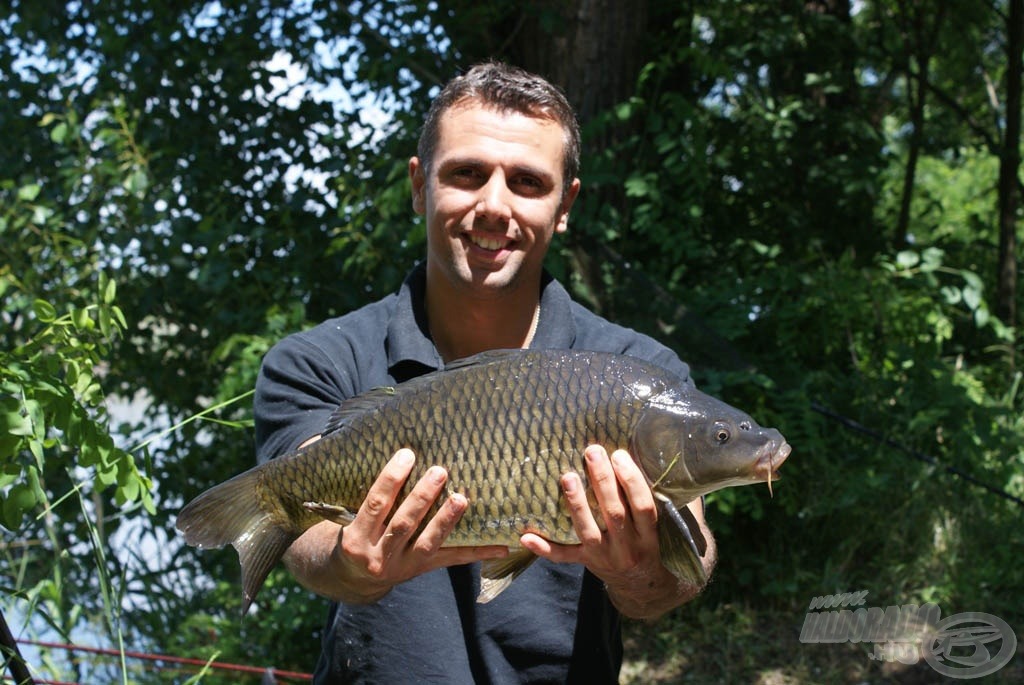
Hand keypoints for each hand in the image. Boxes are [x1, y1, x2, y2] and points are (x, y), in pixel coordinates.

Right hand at [286, 448, 506, 603]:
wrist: (352, 576)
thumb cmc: (352, 529)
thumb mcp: (341, 513)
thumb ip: (347, 484)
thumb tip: (340, 443)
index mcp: (354, 538)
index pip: (374, 505)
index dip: (390, 480)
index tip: (407, 454)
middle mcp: (377, 557)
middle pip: (402, 524)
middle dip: (421, 497)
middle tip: (441, 470)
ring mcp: (402, 567)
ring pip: (428, 543)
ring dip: (446, 521)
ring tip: (462, 499)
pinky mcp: (422, 571)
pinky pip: (451, 561)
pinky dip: (477, 553)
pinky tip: (501, 546)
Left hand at [520, 445, 708, 617]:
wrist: (652, 586)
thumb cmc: (664, 541)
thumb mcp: (679, 523)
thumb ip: (677, 496)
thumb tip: (676, 453)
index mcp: (653, 537)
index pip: (644, 506)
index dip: (632, 481)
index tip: (620, 455)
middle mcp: (630, 549)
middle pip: (614, 514)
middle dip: (602, 481)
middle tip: (591, 452)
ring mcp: (606, 558)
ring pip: (588, 531)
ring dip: (576, 504)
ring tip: (566, 476)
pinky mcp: (587, 562)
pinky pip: (564, 557)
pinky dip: (544, 548)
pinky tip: (525, 536)